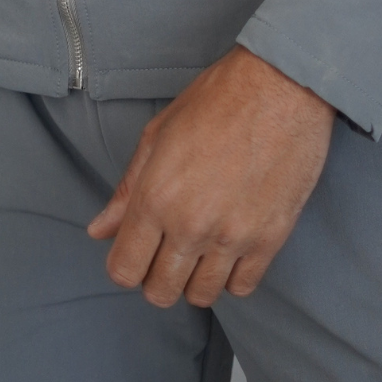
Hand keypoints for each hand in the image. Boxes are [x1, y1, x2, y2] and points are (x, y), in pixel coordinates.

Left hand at [87, 46, 334, 308]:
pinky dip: (233, 276)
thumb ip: (128, 189)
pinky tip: (231, 249)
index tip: (137, 251)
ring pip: (201, 296)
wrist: (282, 85)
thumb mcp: (159, 134)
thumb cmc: (219, 99)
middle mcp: (191, 225)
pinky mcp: (270, 239)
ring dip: (195, 279)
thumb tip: (100, 230)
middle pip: (160, 291)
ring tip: (201, 248)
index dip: (126, 265)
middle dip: (157, 276)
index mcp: (156, 197)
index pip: (124, 270)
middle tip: (168, 250)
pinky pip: (243, 287)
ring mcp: (233, 237)